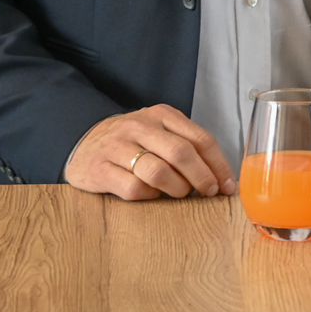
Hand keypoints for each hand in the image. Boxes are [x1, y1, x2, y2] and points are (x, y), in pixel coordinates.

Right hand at [64, 105, 233, 200]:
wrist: (83, 142)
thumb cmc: (133, 142)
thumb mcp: (160, 132)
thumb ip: (187, 146)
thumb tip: (220, 177)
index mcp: (162, 115)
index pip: (201, 139)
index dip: (219, 165)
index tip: (227, 185)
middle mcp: (140, 126)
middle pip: (181, 153)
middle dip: (202, 178)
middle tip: (208, 192)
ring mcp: (118, 147)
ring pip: (158, 172)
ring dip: (176, 189)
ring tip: (178, 193)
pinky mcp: (100, 169)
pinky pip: (134, 188)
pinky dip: (149, 196)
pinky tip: (151, 194)